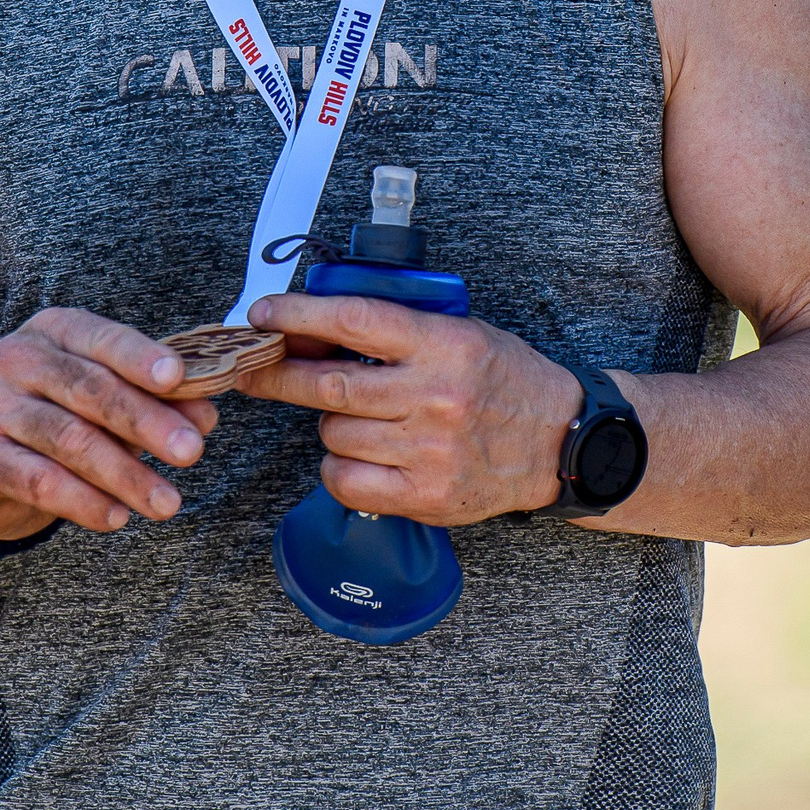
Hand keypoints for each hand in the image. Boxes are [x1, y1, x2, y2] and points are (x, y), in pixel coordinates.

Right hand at [0, 308, 220, 539]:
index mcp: (55, 330)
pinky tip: (117, 518)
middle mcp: (19, 357)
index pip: (104, 338)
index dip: (141, 358)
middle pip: (90, 389)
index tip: (179, 378)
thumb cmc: (62, 417)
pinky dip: (84, 502)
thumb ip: (156, 402)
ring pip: (69, 439)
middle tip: (192, 452)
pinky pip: (39, 480)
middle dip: (146, 422)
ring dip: (125, 474)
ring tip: (168, 503)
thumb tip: (206, 417)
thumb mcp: (110, 403)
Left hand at [238, 294, 585, 524]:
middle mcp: (435, 396)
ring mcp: (429, 451)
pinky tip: (360, 456)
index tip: (264, 314)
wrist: (559, 443)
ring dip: (329, 424)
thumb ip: (396, 331)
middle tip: (249, 370)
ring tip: (357, 418)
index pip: (353, 321)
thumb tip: (312, 331)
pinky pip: (345, 482)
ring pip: (334, 434)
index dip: (298, 316)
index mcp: (443, 344)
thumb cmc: (504, 380)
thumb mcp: (460, 333)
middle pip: (328, 385)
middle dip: (276, 375)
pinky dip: (338, 468)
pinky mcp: (425, 495)